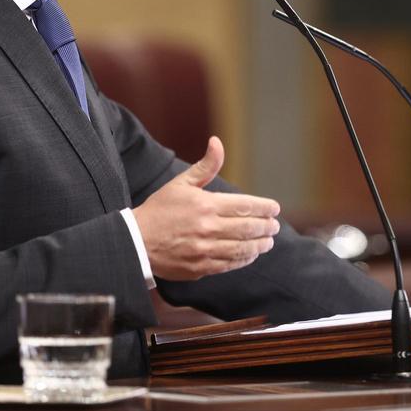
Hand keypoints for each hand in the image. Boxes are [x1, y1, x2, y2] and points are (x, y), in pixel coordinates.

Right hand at [132, 136, 280, 280]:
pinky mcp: (201, 268)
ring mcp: (205, 250)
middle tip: (275, 226)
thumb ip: (206, 166)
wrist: (136, 242)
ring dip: (260, 245)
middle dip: (267, 227)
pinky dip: (244, 259)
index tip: (274, 209)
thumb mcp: (181, 183)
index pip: (245, 206)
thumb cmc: (160, 210)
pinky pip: (230, 264)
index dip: (265, 208)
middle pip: (249, 228)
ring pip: (243, 248)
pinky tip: (250, 254)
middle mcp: (208, 228)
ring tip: (268, 242)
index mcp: (206, 205)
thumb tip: (217, 142)